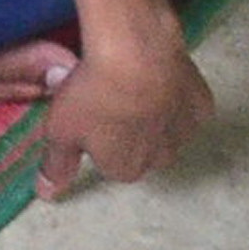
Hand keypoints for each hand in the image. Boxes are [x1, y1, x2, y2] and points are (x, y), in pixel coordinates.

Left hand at [35, 26, 212, 198]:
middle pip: (140, 150)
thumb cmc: (93, 94)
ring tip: (131, 82)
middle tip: (106, 96)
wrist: (137, 56)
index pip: (109, 163)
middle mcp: (159, 160)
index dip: (96, 137)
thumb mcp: (60, 131)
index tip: (86, 114)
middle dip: (126, 130)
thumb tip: (46, 193)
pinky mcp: (202, 107)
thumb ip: (57, 165)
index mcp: (125, 169)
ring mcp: (184, 134)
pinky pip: (187, 106)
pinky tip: (160, 77)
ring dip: (153, 113)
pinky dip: (175, 95)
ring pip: (166, 130)